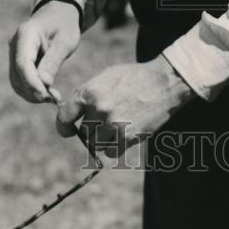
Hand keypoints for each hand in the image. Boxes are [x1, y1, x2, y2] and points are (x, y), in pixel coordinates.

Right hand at [9, 1, 80, 102]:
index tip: (46, 97)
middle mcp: (15, 45)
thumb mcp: (65, 40)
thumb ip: (53, 61)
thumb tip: (43, 84)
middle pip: (18, 76)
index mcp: (26, 35)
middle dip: (34, 91)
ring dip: (33, 93)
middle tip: (56, 99)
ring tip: (54, 97)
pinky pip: (21, 80)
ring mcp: (14, 53)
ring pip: (17, 81)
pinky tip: (48, 92)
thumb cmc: (64, 24)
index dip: (32, 84)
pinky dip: (32, 89)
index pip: (23, 64)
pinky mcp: (18, 61)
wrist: (57, 13)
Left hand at [56, 56, 194, 155]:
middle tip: (109, 118)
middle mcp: (99, 109)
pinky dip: (115, 146)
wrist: (164, 82)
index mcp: (90, 92)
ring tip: (119, 123)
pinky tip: (125, 133)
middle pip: (84, 132)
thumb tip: (73, 114)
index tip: (68, 130)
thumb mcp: (106, 77)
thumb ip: (87, 95)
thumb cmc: (134, 77)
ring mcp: (113, 124)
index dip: (64, 126)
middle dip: (93, 128)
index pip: (65, 116)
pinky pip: (110, 151)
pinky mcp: (127, 137)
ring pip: (96, 143)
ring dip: (104, 138)